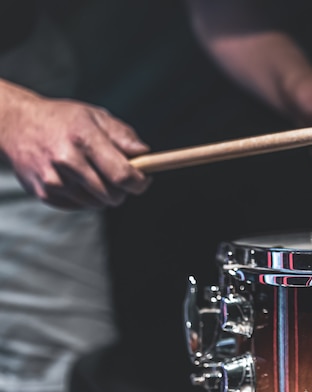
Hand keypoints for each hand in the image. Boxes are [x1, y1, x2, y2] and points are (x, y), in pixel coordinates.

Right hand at [0, 82, 150, 208]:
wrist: (17, 124)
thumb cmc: (64, 120)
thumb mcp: (96, 116)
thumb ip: (124, 136)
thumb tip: (145, 154)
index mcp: (84, 138)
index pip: (122, 174)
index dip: (139, 182)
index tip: (144, 179)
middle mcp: (67, 160)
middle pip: (112, 194)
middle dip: (123, 189)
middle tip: (118, 175)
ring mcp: (53, 179)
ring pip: (97, 204)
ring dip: (103, 193)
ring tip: (93, 172)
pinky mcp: (44, 193)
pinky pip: (79, 206)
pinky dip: (85, 197)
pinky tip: (77, 178)